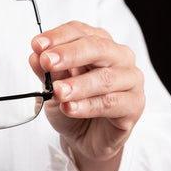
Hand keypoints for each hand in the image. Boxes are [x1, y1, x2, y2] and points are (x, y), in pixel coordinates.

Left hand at [29, 21, 144, 170]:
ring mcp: (130, 80)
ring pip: (105, 78)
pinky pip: (111, 103)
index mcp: (99, 44)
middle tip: (47, 61)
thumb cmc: (74, 104)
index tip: (37, 45)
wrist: (86, 138)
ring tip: (57, 92)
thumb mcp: (53, 86)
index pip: (80, 32)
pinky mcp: (134, 105)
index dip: (58, 37)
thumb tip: (35, 56)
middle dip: (69, 54)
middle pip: (97, 48)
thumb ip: (47, 71)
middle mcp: (118, 57)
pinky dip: (88, 106)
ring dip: (77, 85)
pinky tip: (70, 108)